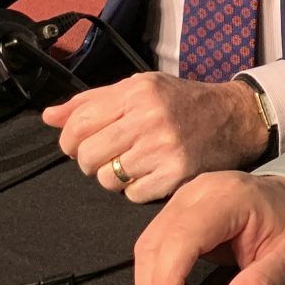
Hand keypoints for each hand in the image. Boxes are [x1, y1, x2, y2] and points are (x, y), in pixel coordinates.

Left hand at [42, 73, 268, 201]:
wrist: (234, 117)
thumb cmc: (183, 102)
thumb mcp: (141, 88)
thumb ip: (92, 101)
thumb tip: (49, 116)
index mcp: (136, 91)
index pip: (78, 123)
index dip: (70, 141)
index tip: (81, 144)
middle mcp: (149, 116)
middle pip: (87, 156)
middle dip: (92, 161)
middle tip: (112, 156)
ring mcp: (163, 147)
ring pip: (106, 179)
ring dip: (114, 178)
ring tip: (135, 164)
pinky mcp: (177, 174)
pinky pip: (132, 195)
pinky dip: (137, 190)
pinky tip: (153, 174)